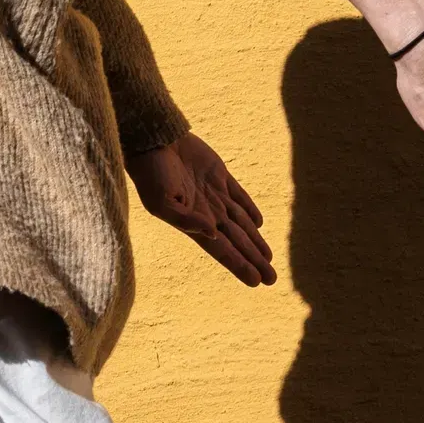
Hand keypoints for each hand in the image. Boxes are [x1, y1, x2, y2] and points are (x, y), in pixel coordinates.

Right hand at [132, 133, 276, 286]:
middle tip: (272, 279)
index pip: (222, 250)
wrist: (152, 141)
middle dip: (254, 259)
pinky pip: (240, 196)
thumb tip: (213, 232)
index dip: (240, 265)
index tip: (256, 281)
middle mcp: (207, 212)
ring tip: (268, 259)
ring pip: (242, 223)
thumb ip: (186, 220)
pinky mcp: (219, 175)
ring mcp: (215, 194)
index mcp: (194, 223)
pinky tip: (258, 223)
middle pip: (237, 241)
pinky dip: (250, 209)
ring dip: (255, 241)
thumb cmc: (152, 174)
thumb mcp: (161, 202)